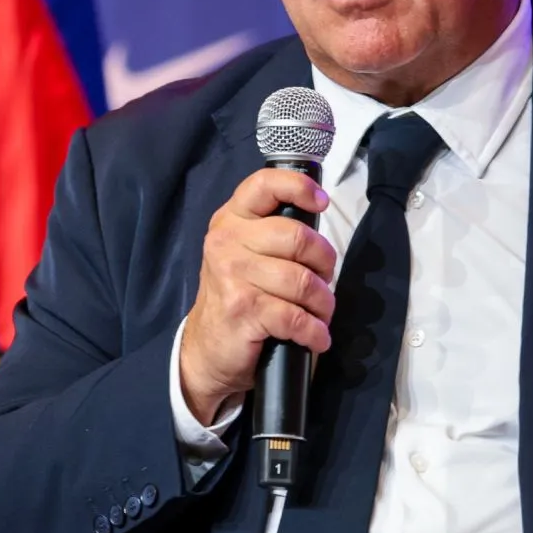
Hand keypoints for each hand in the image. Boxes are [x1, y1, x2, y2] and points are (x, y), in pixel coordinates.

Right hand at [178, 168, 336, 423]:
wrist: (207, 347)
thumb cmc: (237, 295)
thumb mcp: (244, 251)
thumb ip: (272, 230)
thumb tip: (318, 225)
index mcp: (231, 219)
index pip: (264, 184)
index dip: (299, 188)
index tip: (321, 203)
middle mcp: (227, 241)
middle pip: (298, 237)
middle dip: (324, 262)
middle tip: (324, 279)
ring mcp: (232, 275)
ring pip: (302, 281)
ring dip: (322, 303)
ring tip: (321, 312)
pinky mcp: (242, 309)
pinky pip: (295, 316)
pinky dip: (314, 331)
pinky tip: (317, 337)